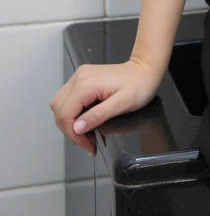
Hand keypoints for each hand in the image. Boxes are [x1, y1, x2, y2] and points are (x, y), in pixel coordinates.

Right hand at [49, 57, 163, 155]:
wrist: (145, 70)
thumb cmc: (139, 85)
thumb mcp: (122, 104)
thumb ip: (98, 115)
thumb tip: (77, 128)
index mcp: (87, 83)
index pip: (66, 114)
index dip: (73, 134)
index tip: (88, 145)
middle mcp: (79, 77)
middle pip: (59, 110)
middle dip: (69, 130)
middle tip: (86, 142)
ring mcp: (80, 77)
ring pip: (60, 105)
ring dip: (69, 123)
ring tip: (86, 134)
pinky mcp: (82, 79)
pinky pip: (68, 99)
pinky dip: (72, 113)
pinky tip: (85, 121)